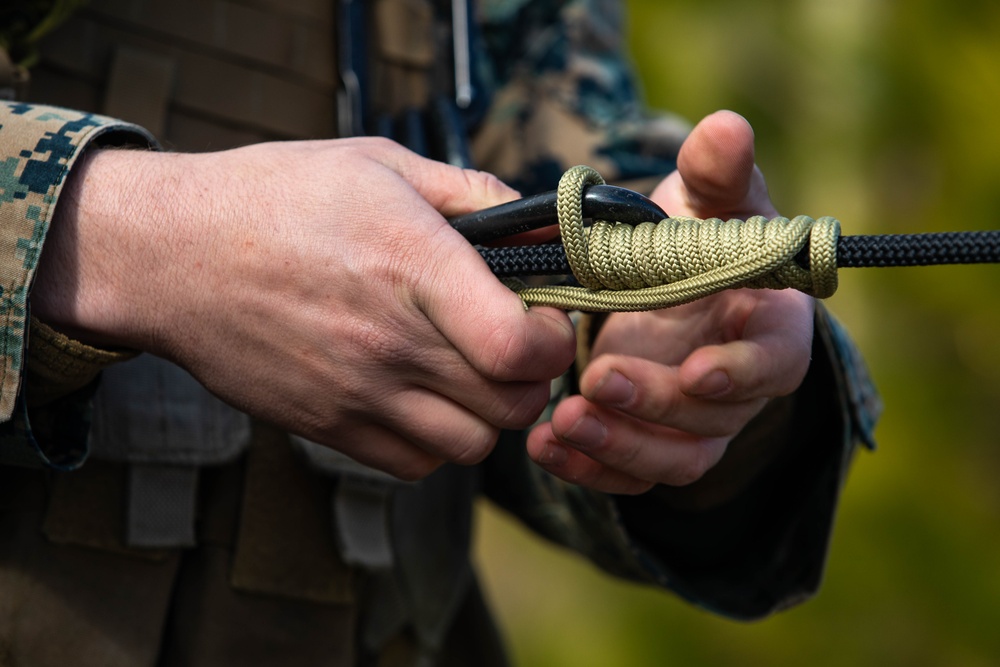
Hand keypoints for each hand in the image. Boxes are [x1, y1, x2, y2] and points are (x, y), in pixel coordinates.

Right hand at [32, 138, 575, 478]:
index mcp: (411, 264)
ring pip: (472, 446)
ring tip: (469, 373)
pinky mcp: (328, 427)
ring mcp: (357, 393)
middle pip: (512, 404)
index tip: (544, 318)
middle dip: (532, 377)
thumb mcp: (380, 164)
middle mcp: (388, 340)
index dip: (554, 341)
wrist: (171, 255)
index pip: (519, 347)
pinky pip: (417, 464)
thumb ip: (473, 195)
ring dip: (488, 414)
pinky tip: (423, 397)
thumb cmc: (276, 199)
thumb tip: (544, 227)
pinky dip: (436, 441)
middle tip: (513, 343)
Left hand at [526, 111, 813, 494]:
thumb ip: (716, 174)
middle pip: (713, 418)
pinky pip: (630, 473)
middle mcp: (740, 386)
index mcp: (768, 324)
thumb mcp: (706, 203)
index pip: (775, 362)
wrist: (670, 286)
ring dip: (618, 446)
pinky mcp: (653, 443)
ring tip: (560, 426)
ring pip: (672, 459)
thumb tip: (725, 126)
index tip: (696, 371)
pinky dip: (589, 468)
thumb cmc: (698, 240)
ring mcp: (696, 424)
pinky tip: (545, 448)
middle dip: (654, 407)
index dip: (742, 371)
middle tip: (595, 383)